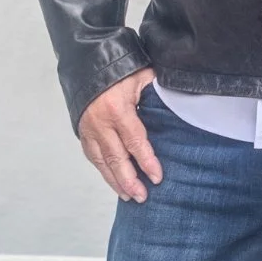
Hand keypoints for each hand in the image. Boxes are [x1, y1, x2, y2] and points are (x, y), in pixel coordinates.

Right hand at [78, 67, 162, 202]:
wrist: (89, 64)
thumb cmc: (120, 69)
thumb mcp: (142, 76)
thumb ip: (157, 92)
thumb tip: (179, 102)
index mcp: (118, 109)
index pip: (135, 141)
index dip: (146, 161)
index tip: (157, 177)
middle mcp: (101, 123)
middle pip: (116, 158)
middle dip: (130, 180)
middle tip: (142, 196)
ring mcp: (89, 130)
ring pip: (103, 162)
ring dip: (116, 181)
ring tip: (129, 196)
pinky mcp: (83, 132)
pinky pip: (93, 157)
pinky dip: (104, 171)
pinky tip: (114, 181)